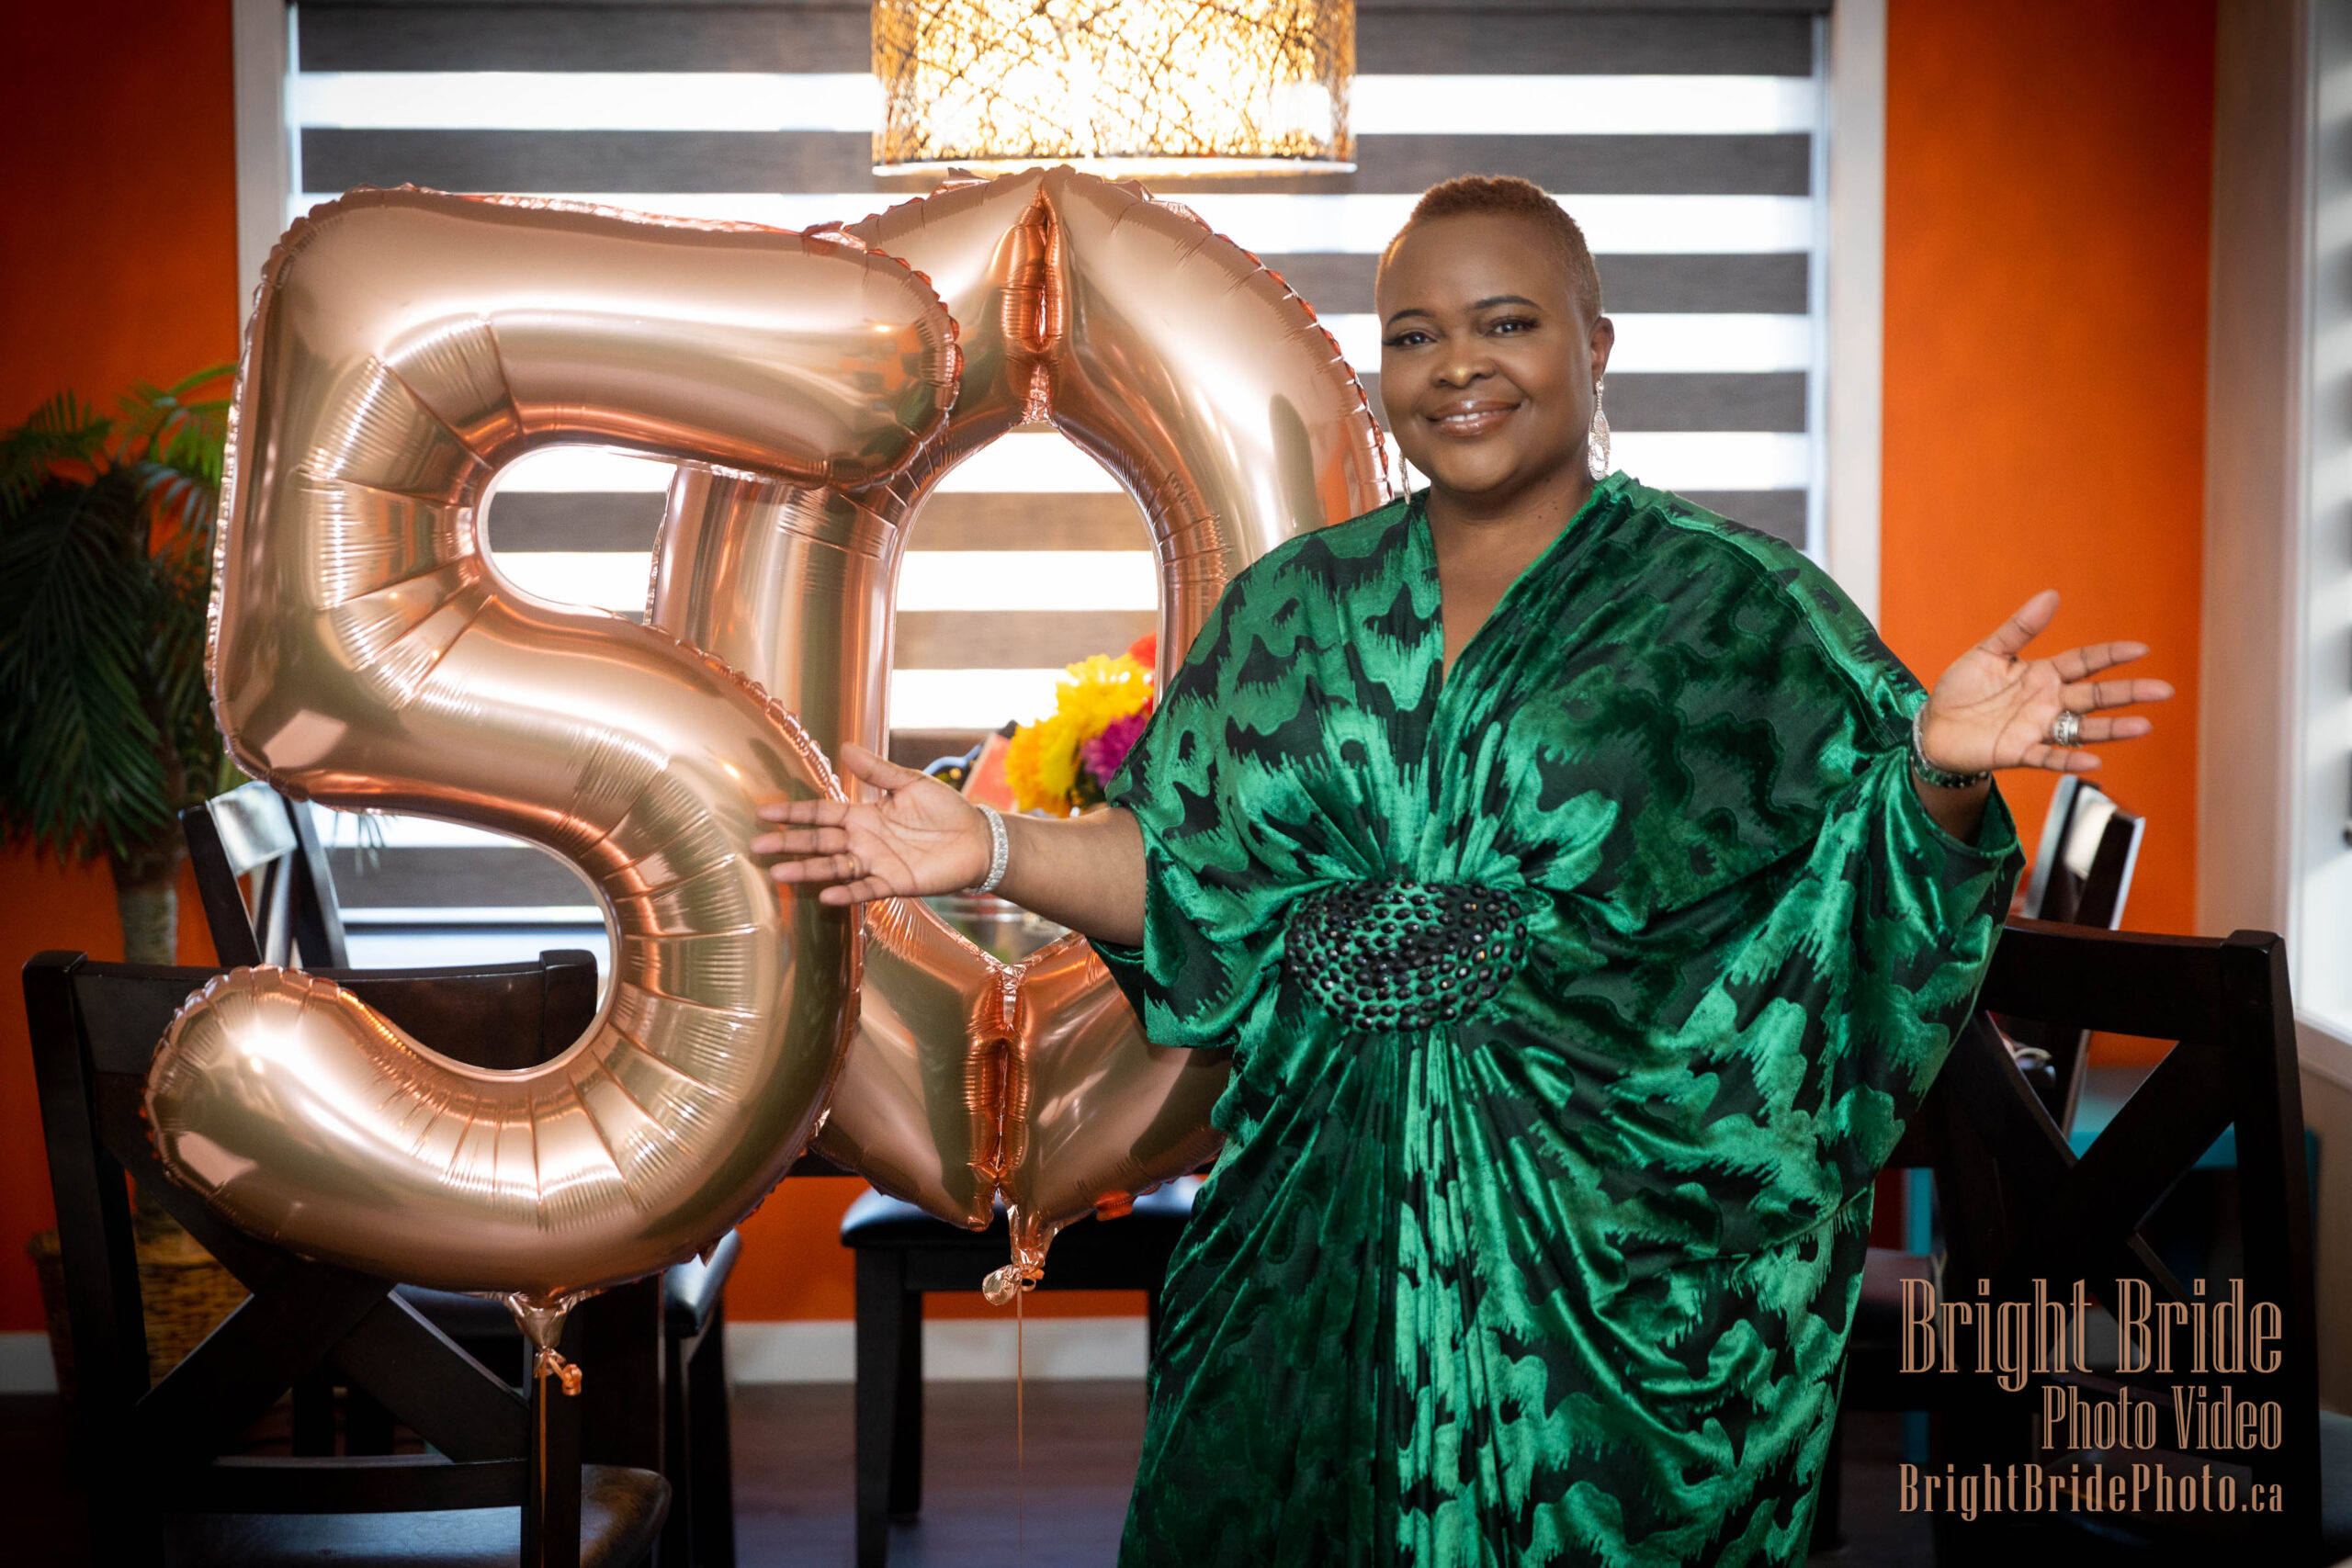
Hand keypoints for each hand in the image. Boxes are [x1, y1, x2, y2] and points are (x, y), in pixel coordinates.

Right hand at [752, 742, 990, 905]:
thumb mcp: (910, 783)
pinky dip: (845, 892)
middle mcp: (863, 840)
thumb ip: (877, 770)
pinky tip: (824, 895)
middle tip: (755, 848)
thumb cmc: (946, 810)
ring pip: (833, 867)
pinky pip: (864, 889)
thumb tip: (844, 747)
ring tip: (778, 874)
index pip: (819, 813)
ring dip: (806, 871)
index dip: (792, 813)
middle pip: (818, 842)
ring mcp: (876, 863)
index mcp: (863, 815)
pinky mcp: (894, 882)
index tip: (762, 812)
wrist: (977, 839)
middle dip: (787, 844)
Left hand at [1919, 590, 2173, 776]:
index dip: (2111, 655)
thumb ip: (2019, 628)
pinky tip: (2093, 759)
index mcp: (2042, 674)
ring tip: (2142, 726)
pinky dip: (2069, 759)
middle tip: (2163, 691)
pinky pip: (2049, 757)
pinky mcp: (2017, 752)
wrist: (1933, 726)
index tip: (2141, 649)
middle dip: (2127, 693)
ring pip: (2081, 728)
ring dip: (2111, 728)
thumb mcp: (1987, 652)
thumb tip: (2051, 594)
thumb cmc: (1961, 689)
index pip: (2085, 662)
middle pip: (2094, 696)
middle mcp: (2047, 702)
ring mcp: (2035, 728)